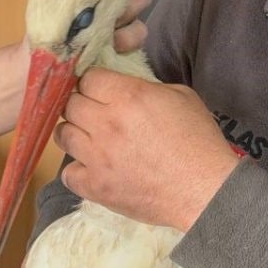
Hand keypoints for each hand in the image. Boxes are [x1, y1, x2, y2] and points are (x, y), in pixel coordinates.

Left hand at [54, 69, 241, 231]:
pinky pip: (67, 173)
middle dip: (83, 105)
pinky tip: (93, 169)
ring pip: (62, 135)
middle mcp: (106, 123)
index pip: (88, 77)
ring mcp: (97, 157)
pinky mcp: (95, 186)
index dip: (95, 83)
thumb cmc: (199, 141)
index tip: (103, 91)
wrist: (205, 190)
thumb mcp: (181, 97)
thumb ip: (146, 87)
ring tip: (92, 140)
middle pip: (70, 104)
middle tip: (98, 115)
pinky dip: (77, 170)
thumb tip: (125, 89)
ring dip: (75, 133)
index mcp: (128, 97)